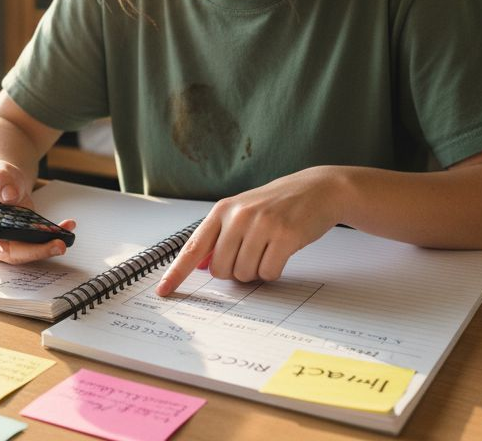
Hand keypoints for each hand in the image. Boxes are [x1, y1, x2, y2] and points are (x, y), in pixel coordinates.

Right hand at [0, 160, 76, 263]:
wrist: (6, 182)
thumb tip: (8, 196)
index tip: (5, 246)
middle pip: (4, 251)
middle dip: (31, 251)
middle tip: (57, 244)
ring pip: (21, 254)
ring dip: (45, 248)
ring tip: (65, 237)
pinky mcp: (16, 245)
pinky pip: (32, 248)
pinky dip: (50, 239)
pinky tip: (66, 227)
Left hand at [155, 167, 344, 295]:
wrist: (318, 189)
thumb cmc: (278, 203)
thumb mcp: (243, 211)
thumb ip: (220, 236)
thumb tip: (200, 266)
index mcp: (223, 210)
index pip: (193, 248)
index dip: (177, 273)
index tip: (164, 291)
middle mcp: (239, 216)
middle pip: (220, 270)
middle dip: (234, 272)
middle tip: (251, 255)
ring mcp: (262, 225)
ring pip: (244, 274)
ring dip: (256, 271)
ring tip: (268, 249)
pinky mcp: (285, 236)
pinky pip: (268, 273)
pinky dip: (273, 271)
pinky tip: (281, 253)